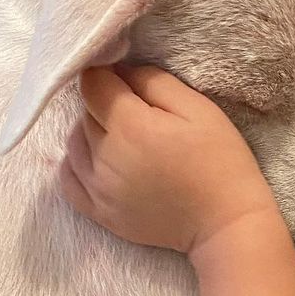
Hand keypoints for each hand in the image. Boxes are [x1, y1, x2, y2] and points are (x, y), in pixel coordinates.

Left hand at [60, 65, 278, 254]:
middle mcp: (106, 157)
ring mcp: (99, 189)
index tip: (124, 77)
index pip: (94, 84)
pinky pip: (67, 180)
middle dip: (104, 105)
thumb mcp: (199, 109)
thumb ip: (155, 82)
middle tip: (136, 112)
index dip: (107, 74)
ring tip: (122, 138)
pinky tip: (98, 160)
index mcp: (131, 126)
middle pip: (85, 114)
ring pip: (74, 144)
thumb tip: (122, 71)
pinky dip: (75, 164)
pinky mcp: (101, 214)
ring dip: (91, 133)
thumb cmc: (221, 162)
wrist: (226, 224)